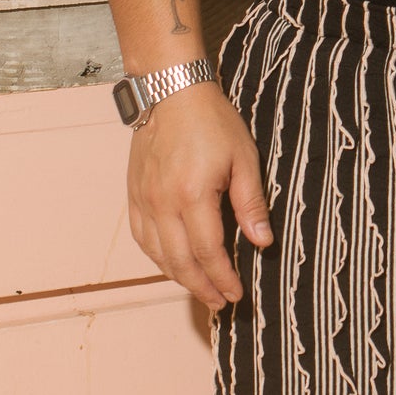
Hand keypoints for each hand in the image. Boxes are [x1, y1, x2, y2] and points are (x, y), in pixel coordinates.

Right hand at [126, 84, 271, 310]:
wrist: (171, 91)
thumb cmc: (211, 121)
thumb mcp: (244, 159)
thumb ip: (251, 204)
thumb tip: (262, 242)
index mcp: (192, 194)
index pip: (208, 251)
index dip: (222, 278)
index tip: (235, 294)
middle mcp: (162, 202)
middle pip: (180, 261)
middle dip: (201, 287)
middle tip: (219, 303)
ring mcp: (143, 198)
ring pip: (157, 254)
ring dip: (178, 277)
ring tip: (199, 289)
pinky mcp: (133, 193)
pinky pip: (141, 236)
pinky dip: (157, 257)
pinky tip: (171, 264)